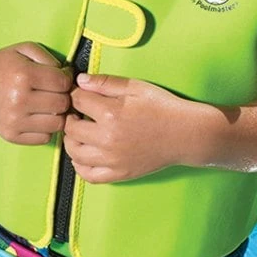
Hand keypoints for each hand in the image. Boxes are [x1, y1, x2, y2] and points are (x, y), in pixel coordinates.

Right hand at [0, 43, 71, 144]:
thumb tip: (69, 77)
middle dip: (63, 97)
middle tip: (54, 92)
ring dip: (57, 115)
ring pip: (57, 124)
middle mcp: (18, 100)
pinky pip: (44, 138)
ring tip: (48, 106)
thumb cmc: (6, 64)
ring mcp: (13, 120)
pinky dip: (46, 128)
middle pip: (62, 104)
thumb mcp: (26, 49)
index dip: (66, 79)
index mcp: (24, 75)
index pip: (63, 83)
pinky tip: (38, 117)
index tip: (60, 78)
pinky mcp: (10, 135)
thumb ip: (51, 59)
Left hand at [64, 74, 191, 182]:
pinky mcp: (119, 174)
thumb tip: (79, 80)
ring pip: (74, 153)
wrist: (186, 134)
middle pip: (70, 128)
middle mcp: (108, 139)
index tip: (82, 95)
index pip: (77, 101)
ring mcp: (112, 160)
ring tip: (80, 132)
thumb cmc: (163, 107)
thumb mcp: (136, 87)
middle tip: (80, 113)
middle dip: (71, 117)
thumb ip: (105, 82)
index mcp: (111, 113)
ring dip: (72, 140)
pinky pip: (88, 175)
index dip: (77, 94)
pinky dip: (79, 166)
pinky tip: (84, 154)